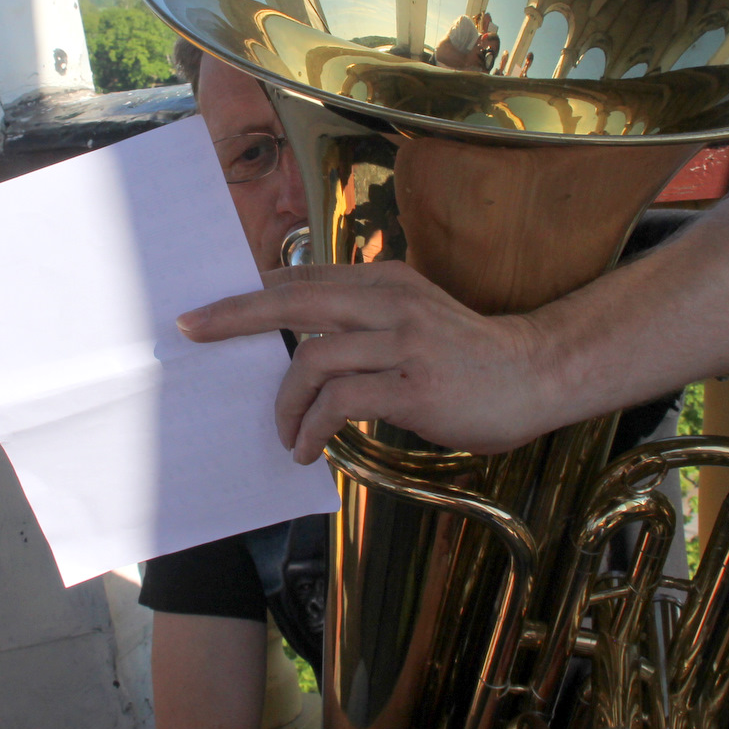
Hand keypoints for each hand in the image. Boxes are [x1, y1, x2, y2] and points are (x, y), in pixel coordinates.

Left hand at [176, 261, 561, 463]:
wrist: (537, 374)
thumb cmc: (471, 357)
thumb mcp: (415, 318)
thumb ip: (367, 320)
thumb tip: (305, 347)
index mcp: (385, 281)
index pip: (303, 280)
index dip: (251, 293)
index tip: (212, 310)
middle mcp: (390, 301)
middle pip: (292, 300)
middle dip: (234, 315)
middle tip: (192, 330)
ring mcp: (402, 342)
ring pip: (313, 358)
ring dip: (285, 402)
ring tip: (285, 435)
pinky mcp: (413, 385)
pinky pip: (341, 401)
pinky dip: (313, 427)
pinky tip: (309, 449)